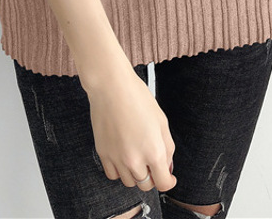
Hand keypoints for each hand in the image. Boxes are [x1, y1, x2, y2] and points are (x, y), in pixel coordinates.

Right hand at [87, 70, 176, 192]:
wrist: (111, 86)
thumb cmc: (137, 98)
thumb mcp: (162, 121)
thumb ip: (167, 147)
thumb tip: (167, 166)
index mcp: (154, 151)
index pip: (163, 183)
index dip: (168, 181)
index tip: (168, 176)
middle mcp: (135, 160)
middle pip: (146, 185)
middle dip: (152, 176)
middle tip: (151, 162)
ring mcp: (117, 158)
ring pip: (129, 182)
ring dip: (135, 174)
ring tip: (136, 155)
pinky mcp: (103, 153)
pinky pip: (112, 174)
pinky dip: (119, 170)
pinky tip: (122, 156)